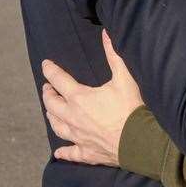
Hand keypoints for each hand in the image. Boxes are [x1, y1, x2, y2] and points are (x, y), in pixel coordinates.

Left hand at [40, 30, 142, 166]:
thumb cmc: (131, 109)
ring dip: (51, 116)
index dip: (50, 70)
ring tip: (50, 111)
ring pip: (57, 126)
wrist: (140, 141)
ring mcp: (78, 136)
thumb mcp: (124, 78)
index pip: (58, 80)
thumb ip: (113, 55)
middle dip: (48, 94)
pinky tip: (58, 153)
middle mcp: (73, 117)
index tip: (46, 64)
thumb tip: (107, 34)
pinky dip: (63, 152)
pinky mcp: (87, 152)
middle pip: (52, 104)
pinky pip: (70, 153)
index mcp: (79, 97)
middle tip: (48, 88)